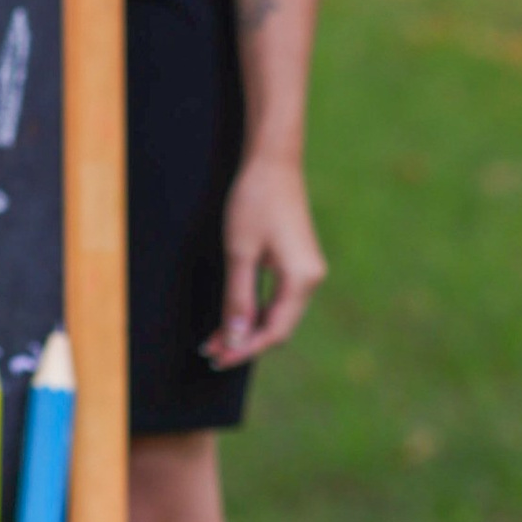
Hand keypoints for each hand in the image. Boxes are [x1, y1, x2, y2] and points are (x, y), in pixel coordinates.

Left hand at [204, 144, 325, 366]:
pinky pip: (278, 297)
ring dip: (248, 328)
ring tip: (216, 339)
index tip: (218, 359)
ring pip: (277, 314)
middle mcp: (311, 279)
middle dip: (244, 341)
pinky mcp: (297, 263)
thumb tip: (235, 337)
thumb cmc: (255, 202)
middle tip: (211, 353)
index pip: (274, 331)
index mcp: (301, 279)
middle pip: (278, 327)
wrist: (272, 162)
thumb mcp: (239, 253)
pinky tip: (234, 317)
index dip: (245, 348)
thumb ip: (238, 298)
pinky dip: (255, 310)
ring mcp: (306, 271)